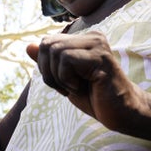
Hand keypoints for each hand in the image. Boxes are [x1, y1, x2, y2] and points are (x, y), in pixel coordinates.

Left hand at [27, 31, 147, 131]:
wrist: (122, 113)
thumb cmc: (95, 97)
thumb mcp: (64, 79)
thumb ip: (48, 62)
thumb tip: (28, 46)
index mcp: (85, 38)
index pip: (47, 42)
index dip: (46, 67)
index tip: (63, 83)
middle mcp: (93, 36)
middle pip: (48, 44)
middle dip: (48, 72)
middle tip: (66, 87)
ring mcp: (97, 44)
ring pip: (55, 51)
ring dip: (58, 77)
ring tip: (75, 87)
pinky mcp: (100, 56)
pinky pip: (66, 60)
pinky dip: (66, 79)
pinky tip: (82, 87)